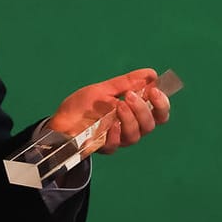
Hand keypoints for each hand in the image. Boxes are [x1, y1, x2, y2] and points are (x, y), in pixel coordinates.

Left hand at [49, 68, 170, 155]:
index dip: (162, 104)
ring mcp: (117, 138)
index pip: (158, 113)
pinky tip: (111, 124)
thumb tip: (152, 74)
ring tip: (119, 106)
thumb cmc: (83, 105)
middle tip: (130, 96)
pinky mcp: (104, 147)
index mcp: (134, 113)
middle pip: (150, 125)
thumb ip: (127, 83)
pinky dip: (116, 134)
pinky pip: (116, 145)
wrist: (60, 120)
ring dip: (130, 119)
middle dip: (143, 109)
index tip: (155, 91)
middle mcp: (130, 127)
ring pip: (135, 135)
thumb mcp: (104, 89)